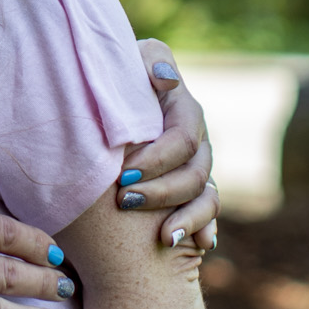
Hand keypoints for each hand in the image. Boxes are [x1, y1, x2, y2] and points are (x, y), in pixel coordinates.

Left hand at [116, 41, 218, 249]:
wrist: (100, 103)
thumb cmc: (109, 80)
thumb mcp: (125, 64)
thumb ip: (147, 63)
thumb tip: (166, 79)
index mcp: (182, 108)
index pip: (182, 140)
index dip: (157, 159)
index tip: (122, 173)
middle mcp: (196, 137)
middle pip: (195, 172)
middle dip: (162, 192)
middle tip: (124, 202)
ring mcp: (197, 163)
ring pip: (206, 195)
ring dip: (186, 218)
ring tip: (164, 237)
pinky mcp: (192, 188)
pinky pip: (208, 212)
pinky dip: (204, 228)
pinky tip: (199, 244)